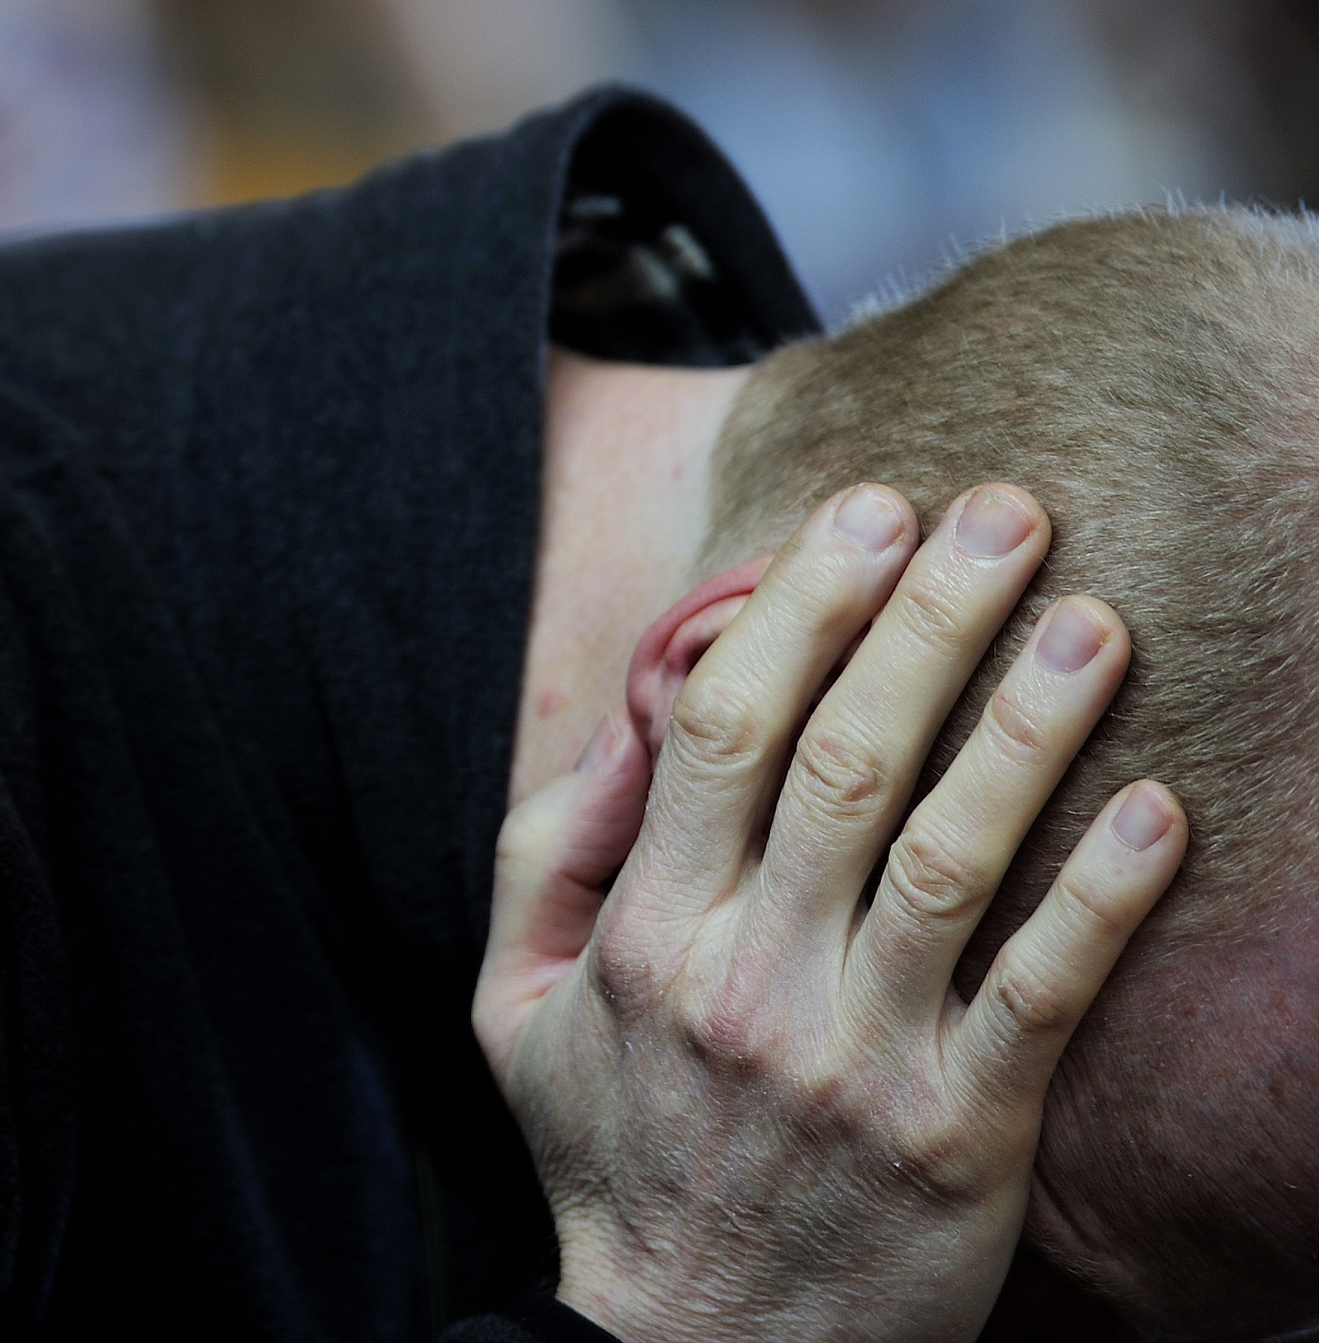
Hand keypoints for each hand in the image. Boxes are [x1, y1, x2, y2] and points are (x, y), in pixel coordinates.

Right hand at [474, 483, 1186, 1342]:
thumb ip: (548, 849)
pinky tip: (1156, 808)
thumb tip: (630, 715)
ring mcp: (859, 1058)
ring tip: (1096, 619)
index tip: (864, 513)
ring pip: (955, 856)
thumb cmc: (608, 1155)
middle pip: (850, 761)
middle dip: (929, 619)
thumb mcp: (512, 1003)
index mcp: (646, 933)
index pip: (722, 729)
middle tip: (1003, 514)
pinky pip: (1041, 993)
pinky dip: (1103, 894)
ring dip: (1030, 724)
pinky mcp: (962, 1137)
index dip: (800, 607)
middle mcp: (747, 980)